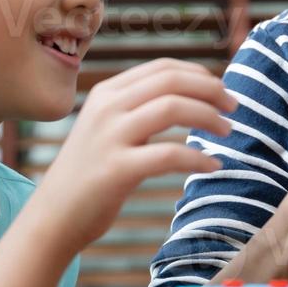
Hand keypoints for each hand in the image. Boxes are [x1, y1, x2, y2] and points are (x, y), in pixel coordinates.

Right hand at [29, 59, 235, 257]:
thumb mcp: (106, 130)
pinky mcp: (117, 169)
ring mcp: (110, 137)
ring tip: (228, 132)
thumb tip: (190, 98)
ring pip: (173, 108)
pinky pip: (170, 154)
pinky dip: (199, 158)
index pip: (162, 68)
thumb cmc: (89, 176)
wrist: (52, 218)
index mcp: (106, 93)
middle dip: (211, 90)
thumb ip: (137, 110)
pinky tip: (213, 166)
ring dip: (210, 118)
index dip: (199, 74)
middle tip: (234, 107)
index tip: (221, 89)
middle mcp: (107, 108)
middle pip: (172, 81)